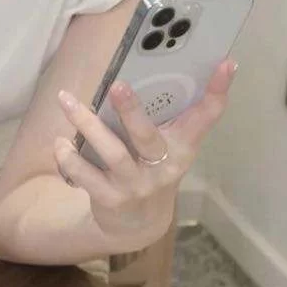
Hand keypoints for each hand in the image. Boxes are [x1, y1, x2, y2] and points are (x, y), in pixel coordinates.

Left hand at [54, 59, 238, 245]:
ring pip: (113, 153)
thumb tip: (146, 65)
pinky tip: (60, 141)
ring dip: (87, 125)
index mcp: (182, 146)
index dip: (217, 90)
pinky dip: (70, 157)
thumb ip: (160, 112)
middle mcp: (163, 166)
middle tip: (117, 84)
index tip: (226, 63)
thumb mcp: (165, 143)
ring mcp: (137, 185)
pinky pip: (87, 176)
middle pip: (148, 136)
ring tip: (66, 100)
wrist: (139, 223)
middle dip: (132, 111)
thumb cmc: (150, 166)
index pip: (205, 116)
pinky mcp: (112, 200)